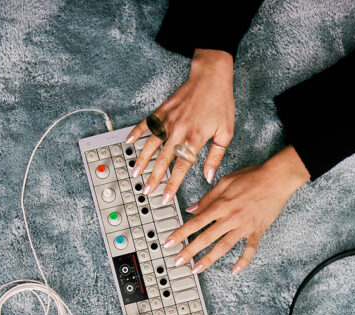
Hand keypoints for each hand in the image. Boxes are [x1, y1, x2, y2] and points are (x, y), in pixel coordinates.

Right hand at [125, 49, 234, 200]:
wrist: (211, 76)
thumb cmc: (220, 103)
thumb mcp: (225, 133)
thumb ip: (215, 157)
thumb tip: (208, 176)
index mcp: (194, 139)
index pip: (181, 168)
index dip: (172, 185)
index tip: (165, 197)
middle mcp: (178, 131)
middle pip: (162, 160)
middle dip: (154, 178)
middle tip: (146, 190)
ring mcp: (167, 120)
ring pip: (150, 144)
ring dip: (141, 160)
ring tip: (135, 173)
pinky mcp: (162, 111)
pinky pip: (146, 124)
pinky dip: (136, 133)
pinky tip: (128, 142)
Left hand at [164, 146, 310, 273]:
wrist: (277, 179)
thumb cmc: (253, 177)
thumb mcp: (225, 182)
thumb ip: (208, 198)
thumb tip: (192, 209)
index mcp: (221, 205)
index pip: (196, 222)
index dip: (181, 233)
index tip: (170, 242)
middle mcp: (230, 218)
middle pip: (206, 238)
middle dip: (190, 251)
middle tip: (178, 261)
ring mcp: (244, 227)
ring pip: (223, 247)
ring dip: (209, 259)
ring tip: (197, 269)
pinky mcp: (257, 231)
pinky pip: (250, 250)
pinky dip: (243, 261)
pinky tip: (235, 270)